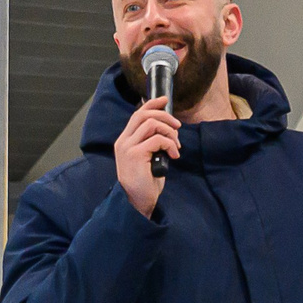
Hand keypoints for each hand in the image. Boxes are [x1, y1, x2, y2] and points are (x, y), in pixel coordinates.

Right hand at [114, 94, 180, 216]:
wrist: (138, 202)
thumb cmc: (145, 182)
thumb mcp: (148, 158)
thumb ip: (151, 143)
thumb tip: (168, 129)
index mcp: (125, 140)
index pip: (137, 114)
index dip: (152, 104)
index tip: (165, 100)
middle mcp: (123, 141)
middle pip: (144, 115)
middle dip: (165, 116)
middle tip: (178, 127)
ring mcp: (128, 148)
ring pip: (151, 125)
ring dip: (169, 132)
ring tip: (176, 146)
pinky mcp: (136, 155)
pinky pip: (157, 140)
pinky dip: (170, 144)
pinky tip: (174, 156)